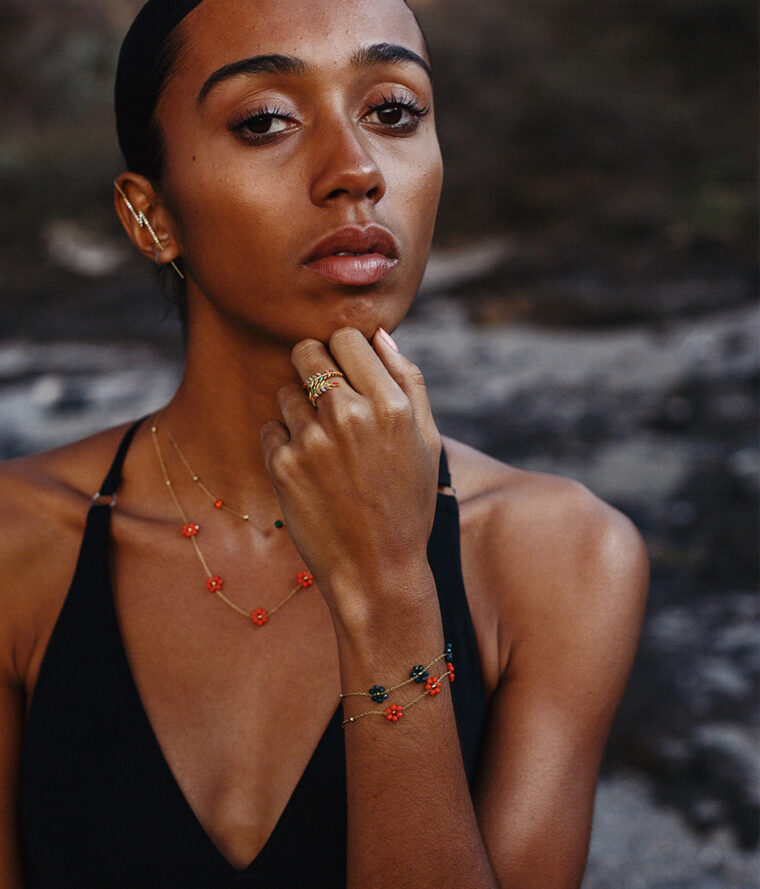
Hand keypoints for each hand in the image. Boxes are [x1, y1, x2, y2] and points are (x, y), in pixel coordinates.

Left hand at [260, 327, 440, 621]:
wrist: (378, 569)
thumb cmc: (408, 503)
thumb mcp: (428, 440)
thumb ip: (408, 380)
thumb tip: (379, 335)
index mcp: (389, 403)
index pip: (347, 336)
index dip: (345, 352)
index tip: (349, 373)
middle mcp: (348, 414)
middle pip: (307, 351)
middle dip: (314, 366)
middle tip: (327, 399)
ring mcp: (311, 439)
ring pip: (286, 391)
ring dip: (299, 409)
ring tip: (324, 447)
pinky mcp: (282, 465)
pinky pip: (271, 428)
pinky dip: (283, 443)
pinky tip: (309, 471)